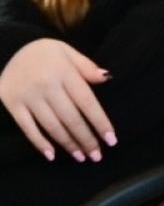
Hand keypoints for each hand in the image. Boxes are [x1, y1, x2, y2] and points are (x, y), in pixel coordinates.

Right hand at [0, 39, 115, 162]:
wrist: (7, 48)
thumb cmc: (45, 53)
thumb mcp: (67, 52)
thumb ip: (87, 66)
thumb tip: (107, 78)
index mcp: (64, 72)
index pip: (87, 102)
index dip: (100, 123)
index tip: (111, 140)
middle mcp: (46, 85)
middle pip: (71, 118)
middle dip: (86, 139)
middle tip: (97, 156)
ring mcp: (28, 96)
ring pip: (52, 126)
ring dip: (68, 144)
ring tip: (81, 157)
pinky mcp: (12, 103)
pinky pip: (27, 127)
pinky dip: (39, 142)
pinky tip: (52, 155)